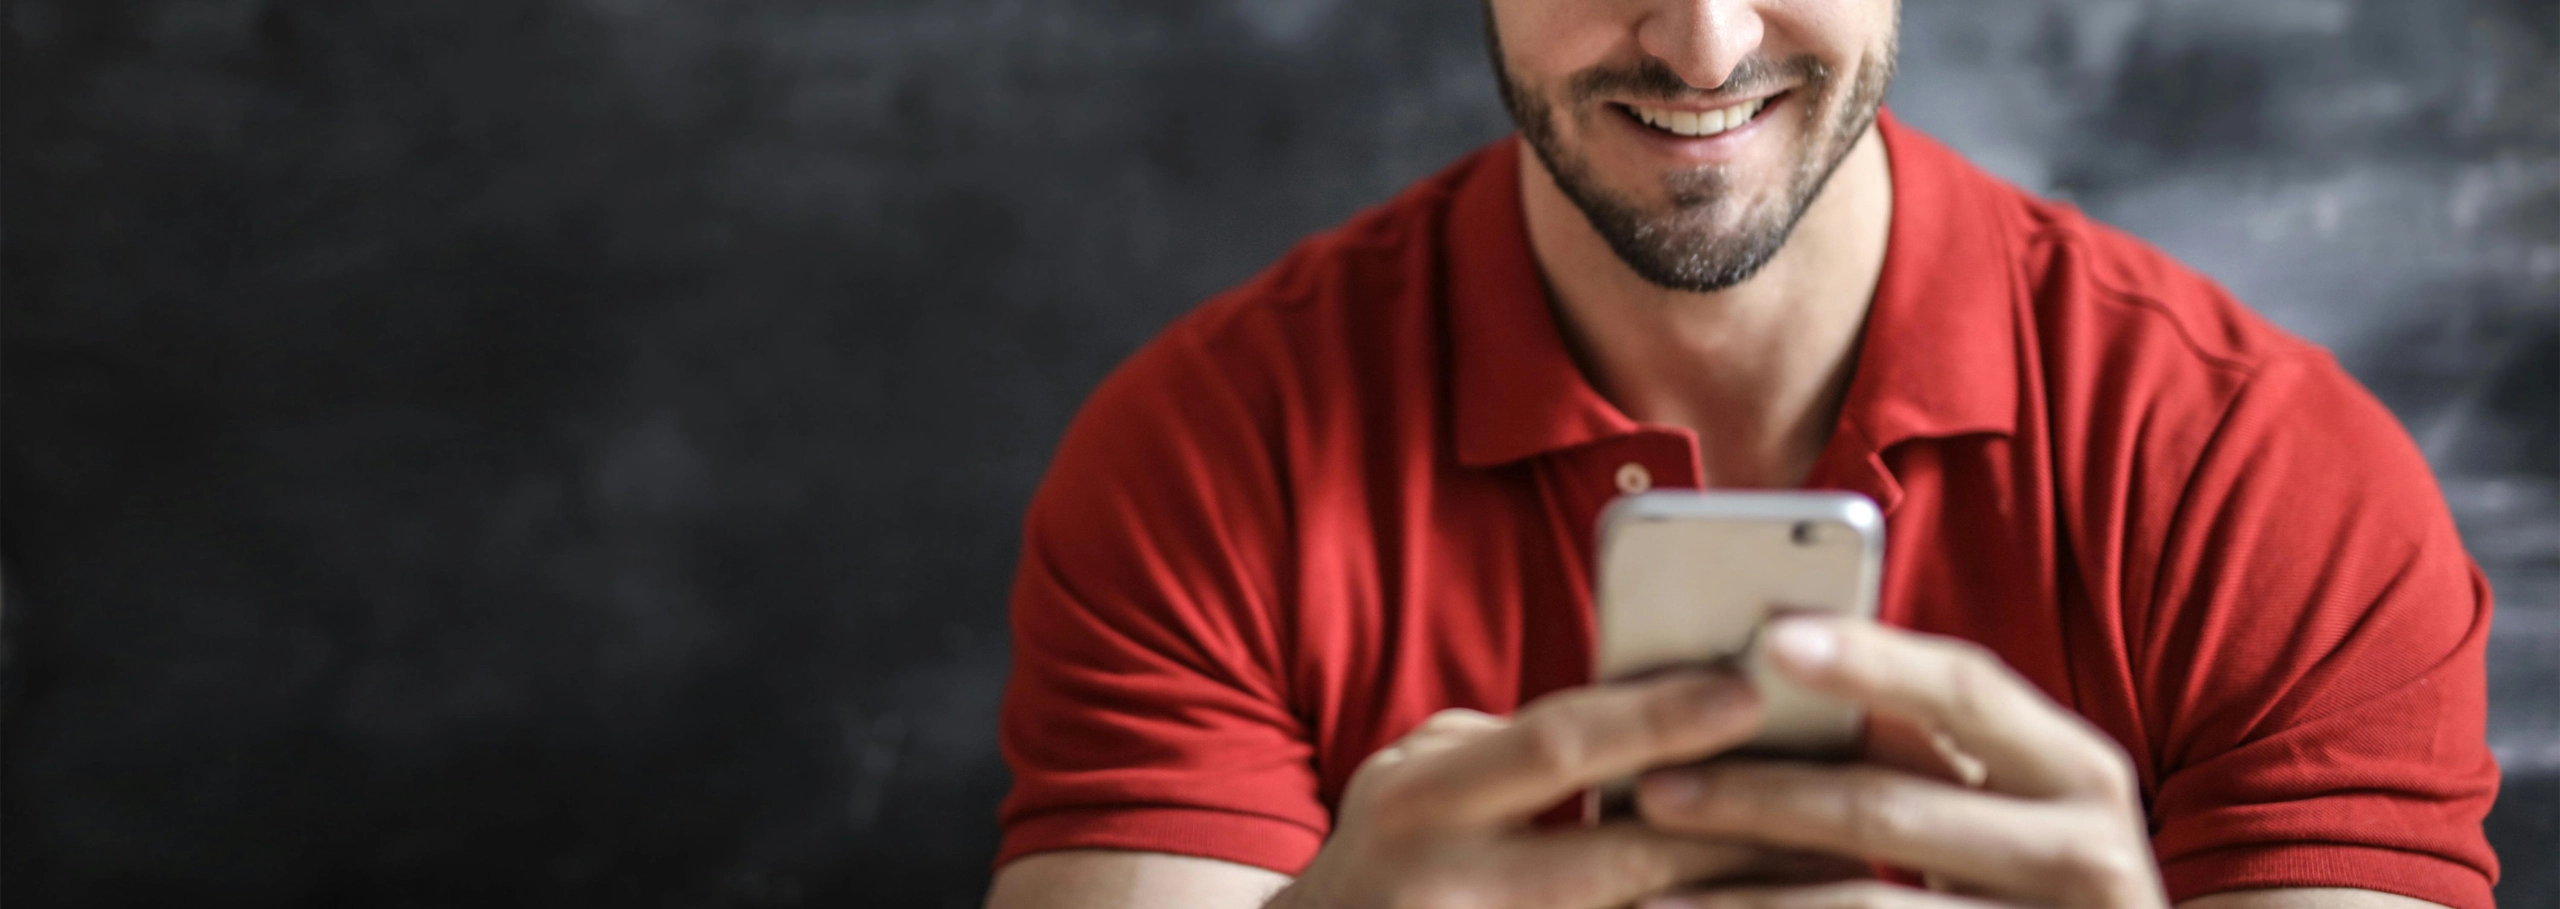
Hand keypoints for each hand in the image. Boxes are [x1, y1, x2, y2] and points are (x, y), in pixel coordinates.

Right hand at [1266, 672, 1852, 908]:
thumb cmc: (1383, 853)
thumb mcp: (1412, 777)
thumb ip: (1514, 751)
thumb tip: (1643, 719)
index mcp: (1424, 800)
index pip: (1557, 748)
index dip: (1655, 718)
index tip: (1746, 691)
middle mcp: (1452, 886)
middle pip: (1621, 856)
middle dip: (1733, 827)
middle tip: (1832, 794)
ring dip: (1735, 899)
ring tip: (1825, 872)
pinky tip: (1749, 908)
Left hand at [1631, 617, 2168, 908]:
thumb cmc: (2022, 875)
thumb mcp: (1999, 805)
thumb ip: (1919, 748)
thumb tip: (1777, 667)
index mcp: (2078, 770)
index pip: (1966, 690)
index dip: (1869, 659)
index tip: (1769, 635)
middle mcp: (2087, 851)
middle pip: (1889, 806)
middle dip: (1757, 795)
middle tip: (1652, 788)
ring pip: (1868, 904)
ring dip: (1746, 894)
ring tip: (1650, 894)